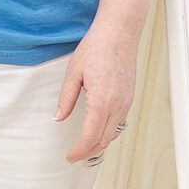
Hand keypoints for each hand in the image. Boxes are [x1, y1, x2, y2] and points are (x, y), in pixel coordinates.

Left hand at [55, 21, 138, 164]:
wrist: (120, 32)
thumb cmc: (97, 47)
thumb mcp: (74, 73)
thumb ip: (66, 99)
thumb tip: (58, 117)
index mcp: (101, 102)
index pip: (90, 137)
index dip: (79, 151)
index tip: (69, 156)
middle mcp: (117, 105)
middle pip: (103, 140)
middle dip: (88, 152)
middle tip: (74, 156)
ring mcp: (126, 102)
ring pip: (114, 133)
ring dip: (100, 143)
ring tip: (85, 147)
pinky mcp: (129, 97)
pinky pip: (120, 122)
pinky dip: (109, 132)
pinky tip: (99, 129)